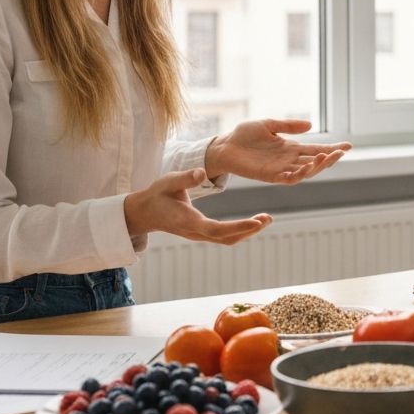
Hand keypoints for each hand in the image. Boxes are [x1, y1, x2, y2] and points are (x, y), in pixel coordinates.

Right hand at [124, 168, 272, 244]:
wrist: (145, 212)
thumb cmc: (157, 194)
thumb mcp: (167, 181)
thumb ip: (185, 178)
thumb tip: (203, 173)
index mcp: (188, 220)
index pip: (217, 229)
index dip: (238, 227)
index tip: (257, 222)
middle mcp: (195, 232)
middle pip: (227, 238)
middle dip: (248, 230)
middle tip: (268, 218)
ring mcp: (199, 235)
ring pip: (227, 240)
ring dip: (247, 232)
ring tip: (266, 219)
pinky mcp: (201, 232)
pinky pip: (224, 236)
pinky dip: (240, 231)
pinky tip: (253, 222)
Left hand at [204, 119, 350, 183]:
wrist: (224, 146)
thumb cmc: (244, 135)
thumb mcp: (269, 124)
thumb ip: (288, 126)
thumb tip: (311, 125)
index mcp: (290, 148)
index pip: (316, 149)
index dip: (332, 148)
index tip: (348, 145)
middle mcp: (288, 160)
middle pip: (315, 161)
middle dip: (330, 158)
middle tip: (342, 152)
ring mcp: (280, 169)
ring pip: (305, 172)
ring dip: (317, 166)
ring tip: (326, 157)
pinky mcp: (270, 176)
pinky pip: (289, 178)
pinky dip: (299, 174)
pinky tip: (307, 167)